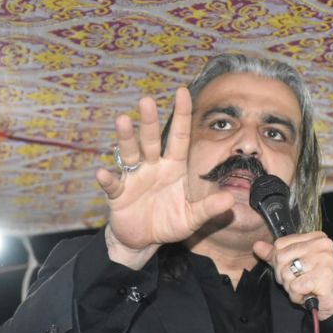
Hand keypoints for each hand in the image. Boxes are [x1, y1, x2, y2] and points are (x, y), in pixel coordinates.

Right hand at [96, 88, 234, 268]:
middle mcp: (153, 167)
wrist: (144, 241)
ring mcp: (134, 179)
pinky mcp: (119, 196)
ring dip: (126, 139)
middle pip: (150, 140)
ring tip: (122, 120)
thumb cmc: (169, 222)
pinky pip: (112, 186)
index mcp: (173, 167)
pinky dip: (107, 180)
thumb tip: (230, 200)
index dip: (181, 115)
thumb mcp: (192, 217)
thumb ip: (209, 208)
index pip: (179, 136)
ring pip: (130, 154)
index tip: (182, 91)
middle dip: (148, 121)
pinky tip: (102, 174)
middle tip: (147, 100)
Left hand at [253, 232, 332, 320]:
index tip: (292, 271)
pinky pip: (295, 287)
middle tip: (297, 283)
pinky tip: (308, 295)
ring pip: (286, 273)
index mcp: (316, 237)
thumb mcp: (295, 265)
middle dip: (283, 276)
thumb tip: (257, 246)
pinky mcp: (324, 276)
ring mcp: (324, 259)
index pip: (280, 244)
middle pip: (281, 257)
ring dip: (290, 287)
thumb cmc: (317, 282)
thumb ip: (276, 255)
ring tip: (304, 289)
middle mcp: (322, 244)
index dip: (278, 261)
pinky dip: (297, 296)